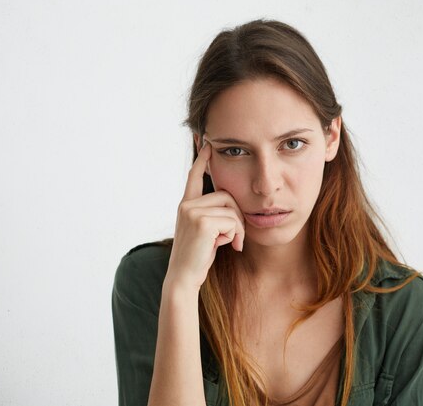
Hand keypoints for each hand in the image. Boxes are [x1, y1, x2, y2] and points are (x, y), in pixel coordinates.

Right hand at [165, 141, 244, 291]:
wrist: (183, 278)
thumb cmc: (197, 258)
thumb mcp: (204, 233)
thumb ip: (212, 216)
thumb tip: (232, 206)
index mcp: (186, 205)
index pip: (193, 176)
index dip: (202, 159)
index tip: (206, 143)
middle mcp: (187, 205)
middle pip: (227, 195)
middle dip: (238, 217)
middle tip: (237, 238)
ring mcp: (192, 212)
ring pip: (232, 209)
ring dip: (238, 229)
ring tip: (233, 244)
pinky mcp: (202, 222)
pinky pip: (232, 221)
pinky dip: (236, 236)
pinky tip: (230, 247)